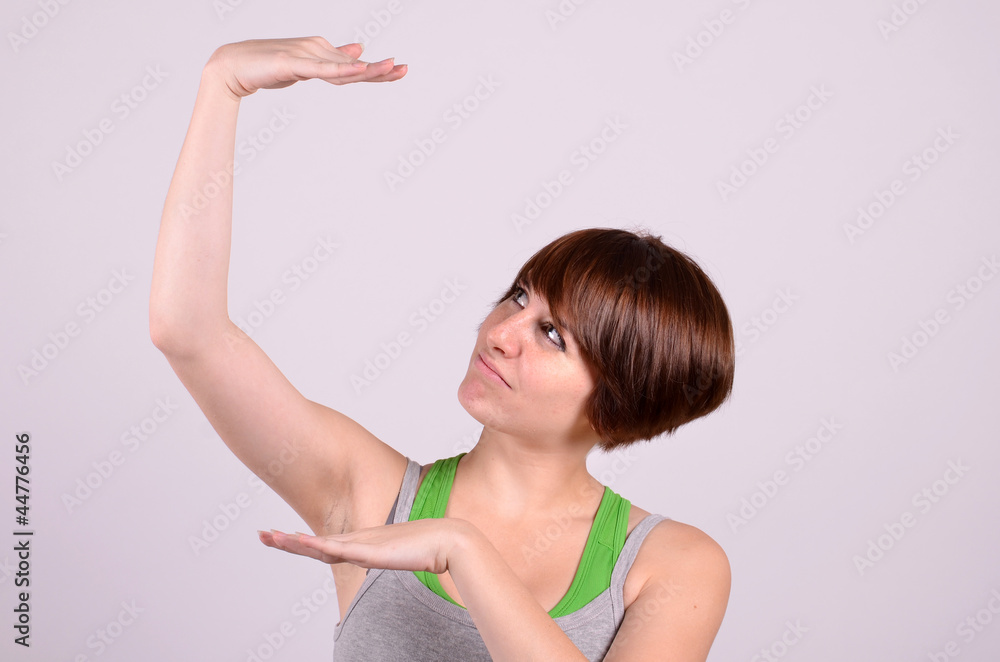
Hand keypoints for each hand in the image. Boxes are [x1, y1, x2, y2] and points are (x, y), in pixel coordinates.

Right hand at [206, 36, 405, 98]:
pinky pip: (322, 69)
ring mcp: (305, 55)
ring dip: (368, 71)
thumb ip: (331, 62)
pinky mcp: (293, 64)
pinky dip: (341, 69)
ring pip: (341, 69)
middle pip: (352, 68)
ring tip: (391, 69)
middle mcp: (316, 49)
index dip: (377, 70)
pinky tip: (359, 69)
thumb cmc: (267, 66)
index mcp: (320, 51)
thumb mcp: (306, 66)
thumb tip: (358, 53)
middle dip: (380, 71)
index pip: (353, 67)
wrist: (233, 66)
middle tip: (404, 70)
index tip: (399, 70)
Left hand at [259, 518, 471, 574]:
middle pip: (313, 542)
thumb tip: (383, 567)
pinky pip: (338, 550)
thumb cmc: (429, 550)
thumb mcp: (400, 559)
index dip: (299, 542)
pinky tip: (302, 544)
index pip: (322, 545)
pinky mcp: (370, 551)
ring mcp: (363, 545)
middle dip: (286, 540)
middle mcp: (357, 541)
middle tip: (261, 535)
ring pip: (319, 545)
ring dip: (293, 542)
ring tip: (270, 538)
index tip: (278, 538)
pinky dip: (318, 546)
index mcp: (362, 545)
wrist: (448, 541)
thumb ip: (388, 560)